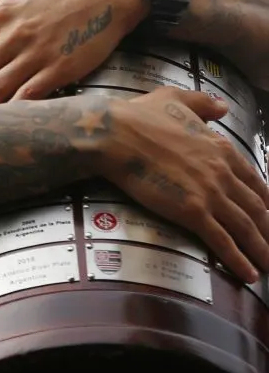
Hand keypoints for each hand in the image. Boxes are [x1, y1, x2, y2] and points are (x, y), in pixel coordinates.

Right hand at [102, 86, 268, 282]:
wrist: (118, 134)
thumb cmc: (141, 115)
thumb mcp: (175, 98)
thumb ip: (203, 103)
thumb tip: (222, 106)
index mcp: (220, 147)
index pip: (254, 179)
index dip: (265, 200)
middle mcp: (222, 172)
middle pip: (256, 207)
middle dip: (268, 230)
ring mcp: (210, 193)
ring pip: (245, 227)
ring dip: (261, 249)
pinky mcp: (192, 212)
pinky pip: (222, 241)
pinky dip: (238, 260)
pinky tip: (248, 274)